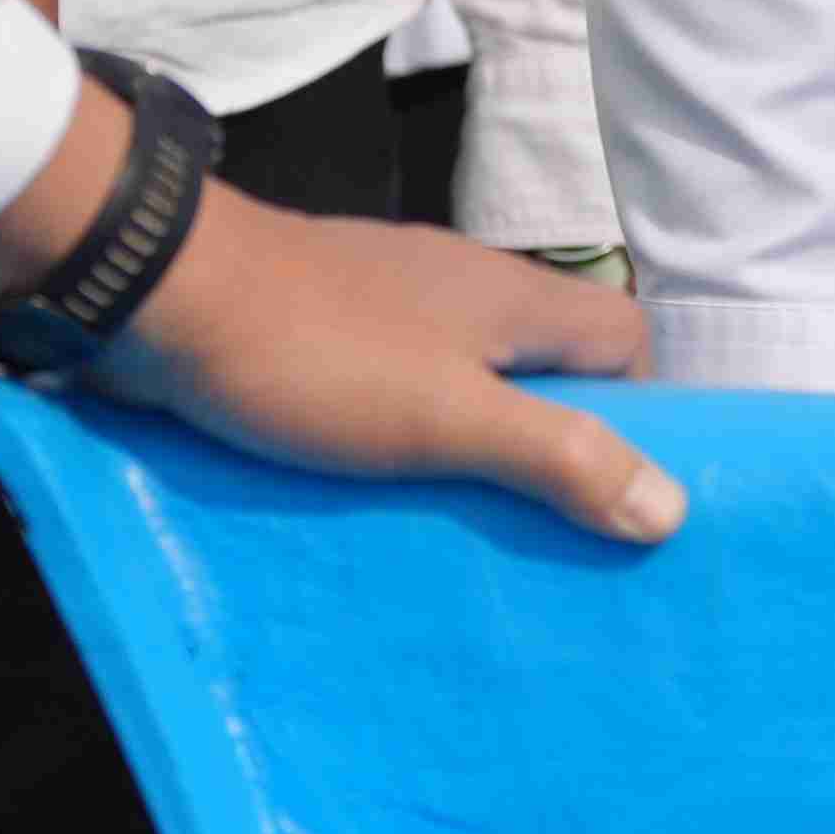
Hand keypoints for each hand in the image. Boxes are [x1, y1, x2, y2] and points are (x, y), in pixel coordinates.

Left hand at [92, 191, 681, 544]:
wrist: (163, 292)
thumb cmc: (317, 354)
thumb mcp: (448, 419)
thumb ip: (557, 455)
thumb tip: (670, 504)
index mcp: (511, 298)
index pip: (624, 338)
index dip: (639, 411)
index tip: (620, 494)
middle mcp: (462, 291)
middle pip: (548, 366)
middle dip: (555, 447)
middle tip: (550, 543)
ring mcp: (390, 307)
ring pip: (468, 380)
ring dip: (476, 450)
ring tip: (470, 538)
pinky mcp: (326, 329)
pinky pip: (396, 388)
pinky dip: (404, 439)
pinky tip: (379, 497)